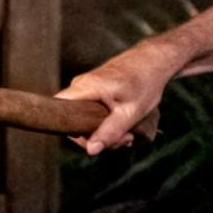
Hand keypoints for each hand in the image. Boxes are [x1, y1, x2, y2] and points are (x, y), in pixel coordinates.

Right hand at [57, 42, 180, 154]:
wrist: (154, 61)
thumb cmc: (144, 83)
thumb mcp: (130, 112)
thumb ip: (109, 132)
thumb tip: (90, 150)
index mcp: (85, 87)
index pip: (59, 111)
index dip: (70, 131)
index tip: (93, 139)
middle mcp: (81, 85)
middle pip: (74, 120)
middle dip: (96, 137)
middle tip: (123, 140)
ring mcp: (87, 87)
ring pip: (85, 118)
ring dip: (105, 131)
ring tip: (128, 134)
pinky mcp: (94, 90)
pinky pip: (91, 111)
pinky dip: (107, 122)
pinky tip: (124, 126)